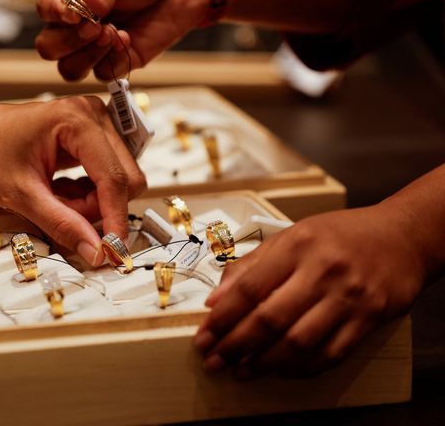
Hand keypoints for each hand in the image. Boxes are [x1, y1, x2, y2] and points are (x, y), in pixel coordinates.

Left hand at [0, 96, 146, 264]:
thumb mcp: (20, 195)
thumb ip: (62, 224)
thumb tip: (96, 252)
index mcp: (77, 121)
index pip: (115, 178)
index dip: (115, 219)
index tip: (112, 251)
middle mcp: (94, 116)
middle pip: (125, 179)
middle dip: (97, 208)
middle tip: (60, 212)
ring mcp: (96, 124)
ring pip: (119, 181)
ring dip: (91, 203)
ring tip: (54, 199)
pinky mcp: (94, 136)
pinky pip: (107, 177)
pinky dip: (87, 194)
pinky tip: (59, 190)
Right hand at [36, 0, 208, 80]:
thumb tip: (83, 7)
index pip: (44, 10)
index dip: (54, 15)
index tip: (73, 13)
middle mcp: (74, 23)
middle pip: (50, 48)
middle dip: (71, 41)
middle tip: (96, 26)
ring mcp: (93, 46)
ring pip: (70, 70)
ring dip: (89, 56)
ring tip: (112, 33)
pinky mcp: (116, 61)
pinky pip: (103, 74)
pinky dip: (114, 60)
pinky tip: (128, 39)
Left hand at [194, 205, 424, 376]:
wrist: (402, 236)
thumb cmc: (340, 235)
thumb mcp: (292, 236)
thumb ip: (252, 265)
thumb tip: (215, 299)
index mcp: (296, 246)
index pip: (249, 287)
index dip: (222, 317)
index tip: (204, 335)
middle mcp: (321, 271)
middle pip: (270, 318)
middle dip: (235, 345)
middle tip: (214, 360)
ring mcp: (348, 297)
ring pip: (298, 341)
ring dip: (264, 362)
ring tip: (242, 370)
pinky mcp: (370, 318)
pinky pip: (330, 353)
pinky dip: (302, 367)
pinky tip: (281, 370)